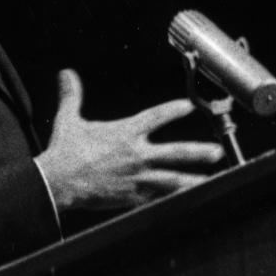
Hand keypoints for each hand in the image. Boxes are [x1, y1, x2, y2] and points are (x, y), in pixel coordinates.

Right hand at [35, 69, 223, 211]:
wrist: (57, 183)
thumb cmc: (64, 151)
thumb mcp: (68, 120)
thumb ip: (72, 96)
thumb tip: (66, 74)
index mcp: (125, 132)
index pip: (157, 116)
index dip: (175, 109)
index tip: (190, 106)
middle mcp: (136, 154)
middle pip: (176, 152)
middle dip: (198, 151)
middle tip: (217, 151)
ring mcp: (137, 178)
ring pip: (173, 179)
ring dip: (193, 179)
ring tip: (212, 180)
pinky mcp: (132, 197)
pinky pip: (158, 198)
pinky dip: (173, 199)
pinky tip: (186, 201)